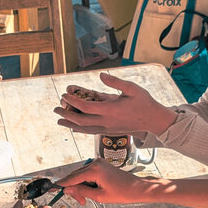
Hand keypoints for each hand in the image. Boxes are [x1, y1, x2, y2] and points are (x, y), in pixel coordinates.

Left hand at [55, 72, 177, 135]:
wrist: (153, 120)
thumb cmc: (144, 102)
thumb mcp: (132, 88)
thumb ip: (115, 82)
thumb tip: (101, 75)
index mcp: (110, 110)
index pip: (85, 107)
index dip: (73, 101)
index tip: (64, 95)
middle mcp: (107, 122)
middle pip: (80, 121)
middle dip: (66, 115)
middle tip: (55, 110)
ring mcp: (107, 128)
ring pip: (84, 129)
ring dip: (70, 125)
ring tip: (59, 122)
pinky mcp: (109, 131)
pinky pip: (91, 132)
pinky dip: (80, 130)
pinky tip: (74, 128)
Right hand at [55, 158, 154, 205]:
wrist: (137, 188)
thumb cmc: (122, 193)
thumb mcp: (99, 196)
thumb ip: (81, 191)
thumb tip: (67, 189)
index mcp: (95, 169)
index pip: (73, 177)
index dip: (63, 184)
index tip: (53, 189)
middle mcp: (94, 162)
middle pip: (75, 175)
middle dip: (74, 188)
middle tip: (80, 202)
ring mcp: (98, 162)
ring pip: (80, 175)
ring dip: (80, 186)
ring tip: (86, 199)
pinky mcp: (100, 165)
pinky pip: (87, 173)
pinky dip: (85, 182)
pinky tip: (89, 192)